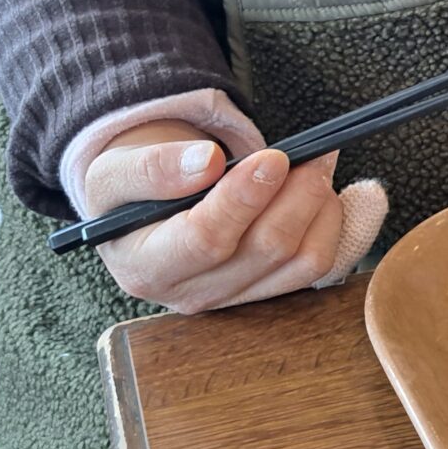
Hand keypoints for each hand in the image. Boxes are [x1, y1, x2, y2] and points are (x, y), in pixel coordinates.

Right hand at [85, 120, 342, 314]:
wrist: (143, 213)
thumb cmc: (129, 191)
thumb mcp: (115, 171)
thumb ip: (151, 167)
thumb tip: (206, 163)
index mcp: (147, 267)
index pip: (205, 240)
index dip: (244, 198)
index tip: (272, 158)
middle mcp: (192, 293)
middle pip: (266, 250)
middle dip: (298, 194)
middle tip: (314, 151)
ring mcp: (234, 298)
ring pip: (302, 261)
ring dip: (320, 207)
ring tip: (316, 165)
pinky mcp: (267, 291)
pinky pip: (317, 264)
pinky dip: (332, 224)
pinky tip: (324, 191)